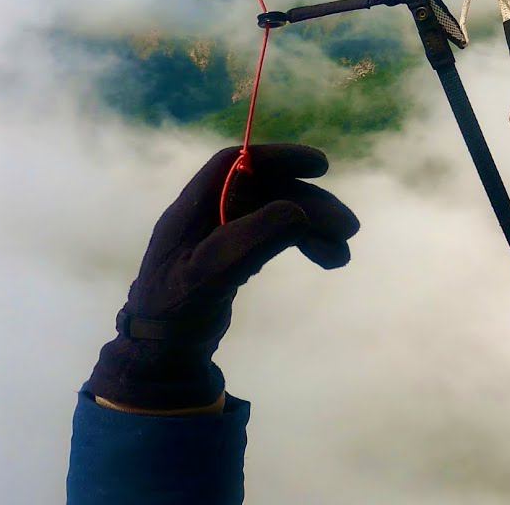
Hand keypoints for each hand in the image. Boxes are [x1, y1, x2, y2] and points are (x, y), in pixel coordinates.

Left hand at [86, 144, 358, 411]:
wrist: (160, 352)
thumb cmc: (175, 310)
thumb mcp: (211, 274)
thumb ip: (252, 239)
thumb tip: (299, 211)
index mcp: (194, 208)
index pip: (237, 163)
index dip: (278, 157)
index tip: (322, 166)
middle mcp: (209, 213)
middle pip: (267, 191)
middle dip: (310, 204)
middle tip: (350, 229)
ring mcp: (222, 234)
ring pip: (277, 214)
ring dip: (313, 227)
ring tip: (342, 254)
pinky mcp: (234, 256)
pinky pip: (275, 236)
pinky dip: (304, 243)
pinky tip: (328, 258)